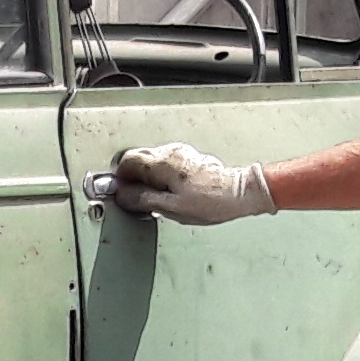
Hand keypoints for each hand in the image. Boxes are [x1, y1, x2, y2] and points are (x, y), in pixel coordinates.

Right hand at [95, 143, 277, 225]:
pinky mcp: (188, 158)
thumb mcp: (172, 208)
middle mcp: (170, 152)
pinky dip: (158, 174)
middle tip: (134, 195)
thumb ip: (143, 200)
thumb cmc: (212, 202)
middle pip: (137, 157)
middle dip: (131, 176)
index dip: (119, 177)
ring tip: (153, 195)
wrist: (241, 194)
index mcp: (163, 163)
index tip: (120, 191)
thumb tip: (123, 196)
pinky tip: (166, 190)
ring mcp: (180, 153)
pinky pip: (163, 162)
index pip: (127, 161)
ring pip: (150, 160)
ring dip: (145, 176)